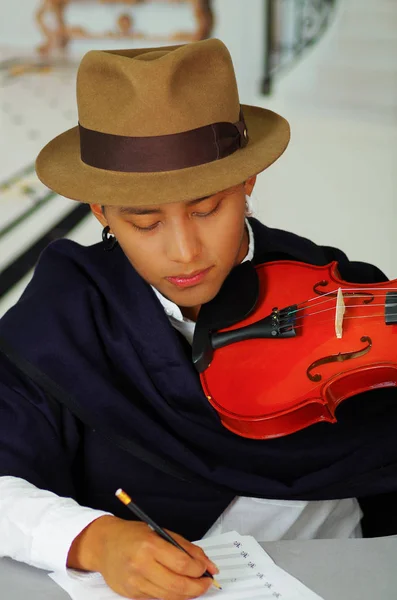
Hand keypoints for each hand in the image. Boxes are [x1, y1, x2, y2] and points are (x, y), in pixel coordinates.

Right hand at [68, 516, 218, 598]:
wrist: (104, 545)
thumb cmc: (133, 535)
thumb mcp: (161, 532)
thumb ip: (186, 548)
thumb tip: (208, 564)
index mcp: (150, 545)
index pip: (182, 563)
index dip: (199, 569)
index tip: (206, 569)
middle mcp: (142, 565)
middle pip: (178, 585)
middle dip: (197, 587)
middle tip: (206, 583)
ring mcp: (136, 582)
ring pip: (169, 596)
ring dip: (187, 594)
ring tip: (194, 586)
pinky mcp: (132, 594)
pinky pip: (157, 599)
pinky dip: (171, 595)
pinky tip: (176, 587)